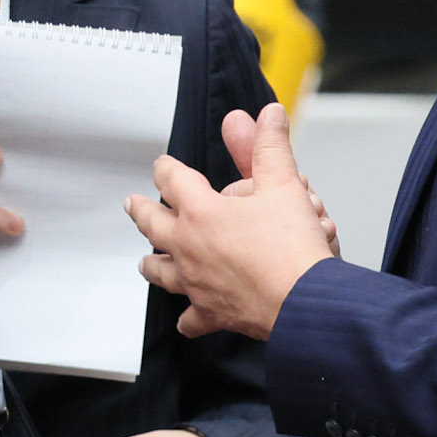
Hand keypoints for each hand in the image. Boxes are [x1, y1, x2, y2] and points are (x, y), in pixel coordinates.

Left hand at [126, 103, 335, 339]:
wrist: (303, 301)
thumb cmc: (291, 248)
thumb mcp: (283, 185)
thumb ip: (270, 147)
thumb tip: (268, 115)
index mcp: (200, 212)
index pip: (173, 180)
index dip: (166, 169)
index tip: (162, 165)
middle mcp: (189, 247)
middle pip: (153, 225)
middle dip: (141, 212)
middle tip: (132, 205)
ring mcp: (195, 283)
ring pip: (161, 272)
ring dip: (152, 264)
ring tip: (145, 262)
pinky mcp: (212, 313)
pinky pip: (191, 320)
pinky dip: (187, 320)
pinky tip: (185, 321)